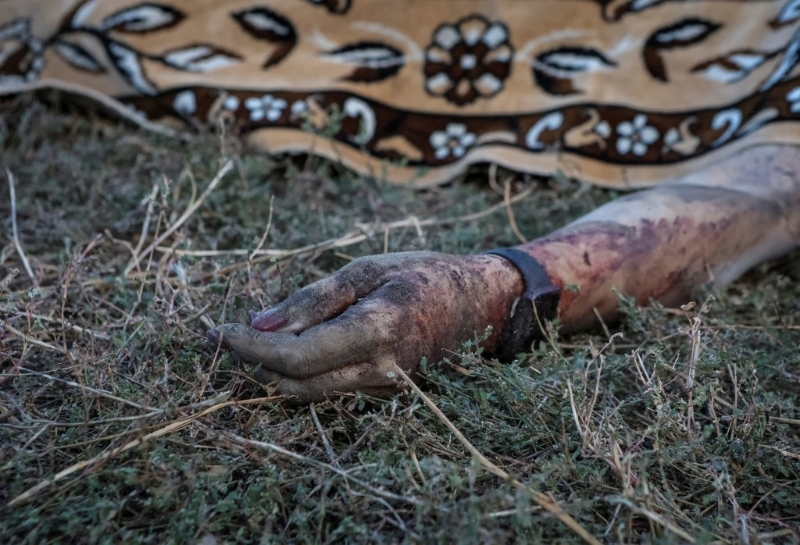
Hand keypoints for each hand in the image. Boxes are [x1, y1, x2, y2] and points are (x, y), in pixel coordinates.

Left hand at [208, 251, 522, 401]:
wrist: (477, 302)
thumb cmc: (422, 273)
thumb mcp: (365, 270)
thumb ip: (312, 299)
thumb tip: (260, 323)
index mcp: (376, 331)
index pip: (296, 355)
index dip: (250, 347)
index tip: (217, 331)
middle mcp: (380, 370)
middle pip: (296, 384)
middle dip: (255, 363)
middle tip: (228, 335)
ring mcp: (384, 388)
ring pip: (311, 392)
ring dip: (276, 369)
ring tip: (256, 336)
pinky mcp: (385, 393)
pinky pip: (332, 387)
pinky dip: (304, 371)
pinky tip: (298, 343)